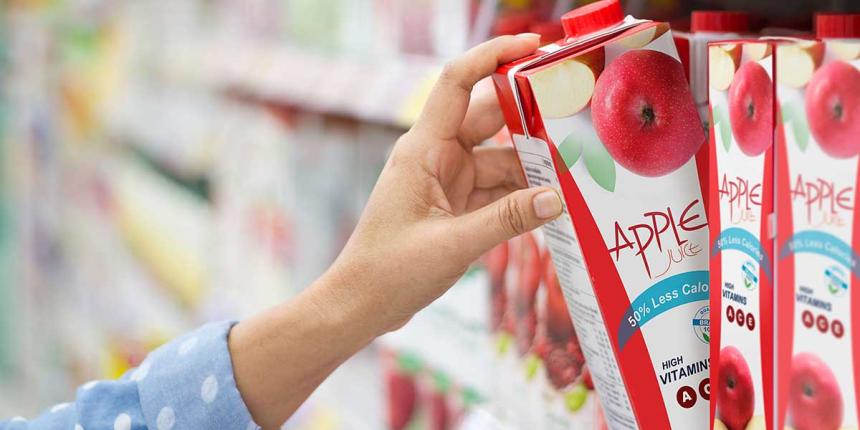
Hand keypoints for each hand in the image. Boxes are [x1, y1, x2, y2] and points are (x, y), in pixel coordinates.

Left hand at [328, 33, 561, 332]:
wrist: (359, 305)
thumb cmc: (389, 272)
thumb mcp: (453, 245)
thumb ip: (508, 220)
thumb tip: (558, 198)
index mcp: (423, 150)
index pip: (458, 83)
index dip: (492, 56)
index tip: (531, 46)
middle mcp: (436, 156)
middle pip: (490, 119)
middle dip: (531, 117)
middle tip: (577, 116)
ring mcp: (447, 180)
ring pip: (500, 159)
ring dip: (532, 167)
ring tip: (575, 176)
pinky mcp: (455, 205)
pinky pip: (497, 189)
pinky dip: (522, 195)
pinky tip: (551, 205)